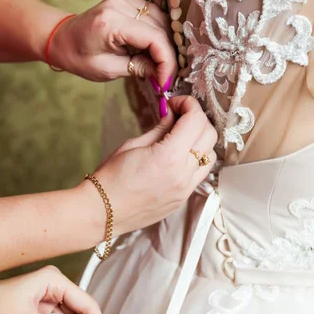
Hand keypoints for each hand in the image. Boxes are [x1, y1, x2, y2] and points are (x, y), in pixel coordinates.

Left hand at [49, 0, 176, 86]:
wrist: (63, 39)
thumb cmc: (80, 57)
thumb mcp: (107, 70)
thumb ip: (138, 68)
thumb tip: (162, 72)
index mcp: (112, 23)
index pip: (154, 39)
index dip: (166, 62)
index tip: (165, 80)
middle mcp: (120, 4)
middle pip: (161, 28)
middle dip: (167, 54)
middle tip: (164, 75)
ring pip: (161, 15)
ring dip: (166, 39)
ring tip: (160, 59)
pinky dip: (162, 3)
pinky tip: (163, 23)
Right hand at [80, 95, 217, 237]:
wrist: (103, 211)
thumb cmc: (112, 177)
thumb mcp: (134, 145)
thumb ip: (160, 129)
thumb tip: (173, 114)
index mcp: (169, 157)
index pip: (196, 120)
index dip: (189, 104)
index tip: (176, 102)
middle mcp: (183, 174)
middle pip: (210, 135)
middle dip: (198, 119)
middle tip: (179, 115)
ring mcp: (185, 189)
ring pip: (210, 156)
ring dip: (201, 140)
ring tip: (182, 137)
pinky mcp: (183, 199)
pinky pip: (201, 174)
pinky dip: (196, 159)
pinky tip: (179, 156)